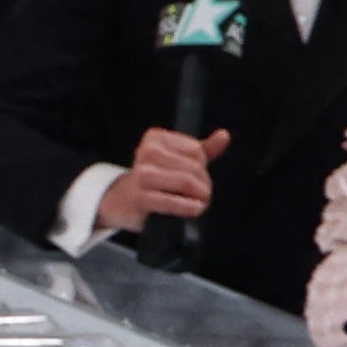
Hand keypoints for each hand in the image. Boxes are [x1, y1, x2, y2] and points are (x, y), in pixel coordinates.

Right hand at [104, 123, 223, 238]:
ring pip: (186, 182)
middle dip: (203, 183)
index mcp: (155, 137)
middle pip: (194, 167)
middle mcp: (146, 152)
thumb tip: (224, 136)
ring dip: (200, 196)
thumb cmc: (154, 178)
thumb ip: (203, 148)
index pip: (196, 150)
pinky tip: (195, 209)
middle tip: (202, 193)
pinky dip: (189, 207)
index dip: (202, 166)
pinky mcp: (141, 197)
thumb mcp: (178, 159)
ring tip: (200, 202)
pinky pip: (173, 202)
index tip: (195, 176)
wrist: (123, 200)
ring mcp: (142, 175)